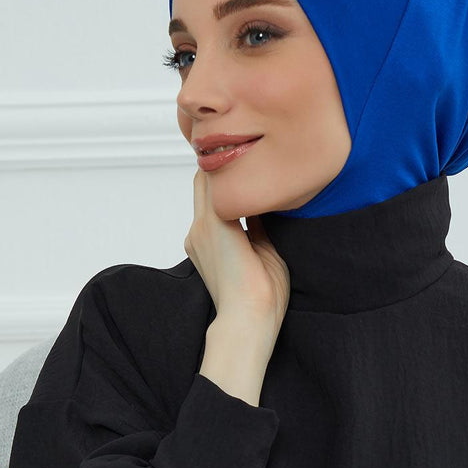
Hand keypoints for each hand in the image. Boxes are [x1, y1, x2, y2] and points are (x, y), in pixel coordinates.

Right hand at [184, 168, 290, 337]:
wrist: (249, 318)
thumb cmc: (261, 297)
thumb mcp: (262, 253)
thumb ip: (258, 229)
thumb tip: (268, 210)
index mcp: (208, 243)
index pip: (211, 200)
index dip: (227, 182)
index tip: (250, 168)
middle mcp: (199, 233)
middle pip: (204, 183)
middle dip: (224, 168)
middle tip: (252, 150)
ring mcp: (203, 228)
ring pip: (209, 180)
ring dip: (229, 166)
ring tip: (255, 151)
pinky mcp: (212, 224)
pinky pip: (217, 184)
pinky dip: (232, 171)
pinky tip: (255, 159)